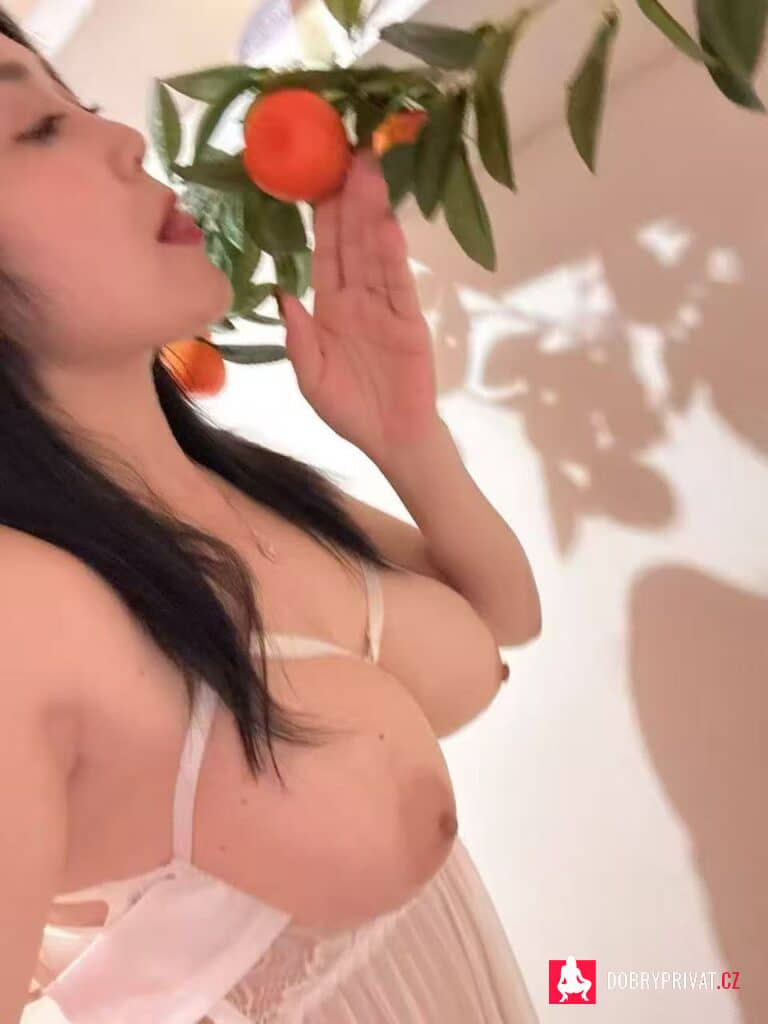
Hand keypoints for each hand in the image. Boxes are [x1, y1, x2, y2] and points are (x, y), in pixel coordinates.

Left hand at [276, 148, 439, 465]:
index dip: (321, 215)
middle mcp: (357, 298)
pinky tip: (386, 225)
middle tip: (348, 150)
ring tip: (369, 170)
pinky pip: (398, 283)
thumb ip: (299, 339)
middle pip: (351, 240)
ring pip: (375, 252)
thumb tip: (283, 294)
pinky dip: (392, 255)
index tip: (316, 175)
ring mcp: (386, 306)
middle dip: (349, 197)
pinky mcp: (409, 320)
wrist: (392, 441)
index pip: (325, 252)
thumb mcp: (311, 378)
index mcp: (329, 308)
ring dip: (371, 212)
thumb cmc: (350, 411)